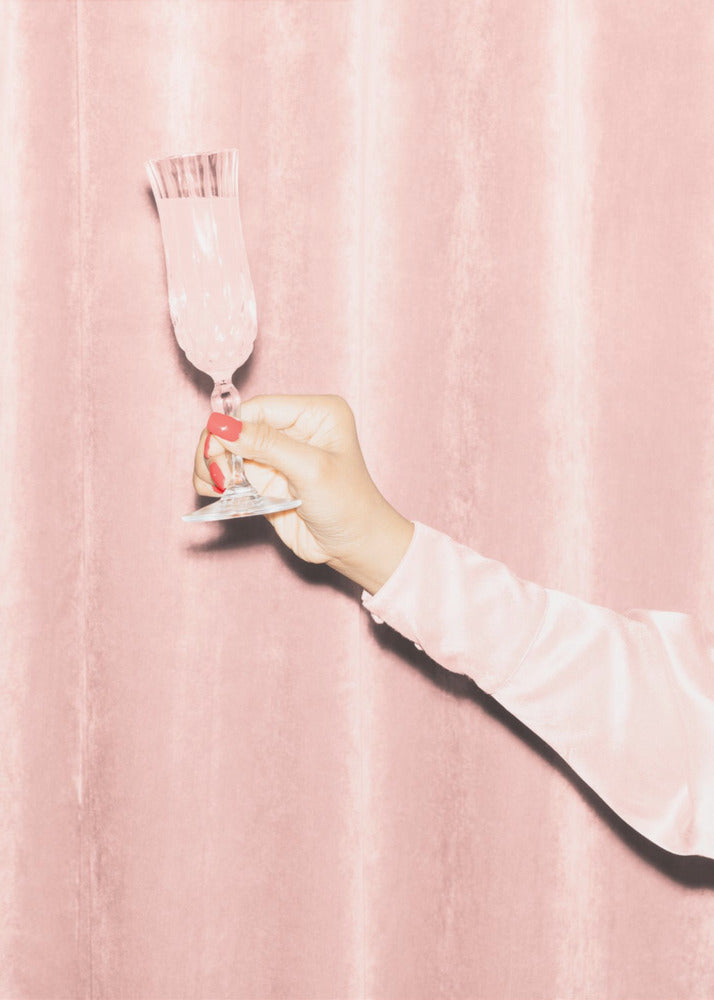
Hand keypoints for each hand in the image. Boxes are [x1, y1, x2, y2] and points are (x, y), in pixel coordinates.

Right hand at [193, 394, 413, 594]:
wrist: (354, 547)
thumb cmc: (349, 505)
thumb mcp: (310, 470)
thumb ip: (266, 445)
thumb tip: (221, 425)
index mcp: (315, 412)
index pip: (258, 408)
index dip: (231, 427)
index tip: (214, 452)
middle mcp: (293, 428)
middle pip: (236, 426)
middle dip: (218, 448)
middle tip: (218, 477)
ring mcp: (276, 454)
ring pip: (225, 448)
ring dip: (211, 466)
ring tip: (217, 488)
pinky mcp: (263, 478)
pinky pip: (227, 471)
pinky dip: (214, 480)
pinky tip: (217, 493)